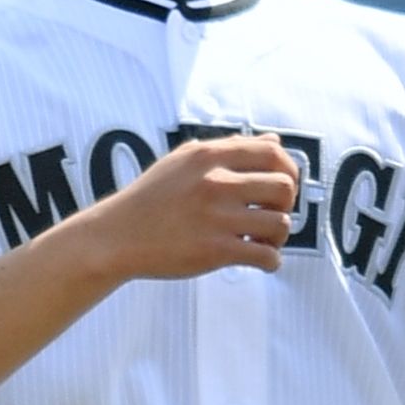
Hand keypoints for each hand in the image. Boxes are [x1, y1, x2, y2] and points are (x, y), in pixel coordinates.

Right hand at [82, 132, 301, 278]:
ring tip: (260, 241)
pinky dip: (272, 262)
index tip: (278, 189)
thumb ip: (229, 149)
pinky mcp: (216, 251)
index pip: (273, 153)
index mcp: (209, 156)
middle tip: (268, 217)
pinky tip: (259, 261)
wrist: (117, 236)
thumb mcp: (183, 161)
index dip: (288, 171)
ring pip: (281, 223)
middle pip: (284, 186)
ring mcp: (217, 217)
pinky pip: (267, 256)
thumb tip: (274, 142)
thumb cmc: (152, 199)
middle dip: (286, 205)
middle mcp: (216, 182)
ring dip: (278, 236)